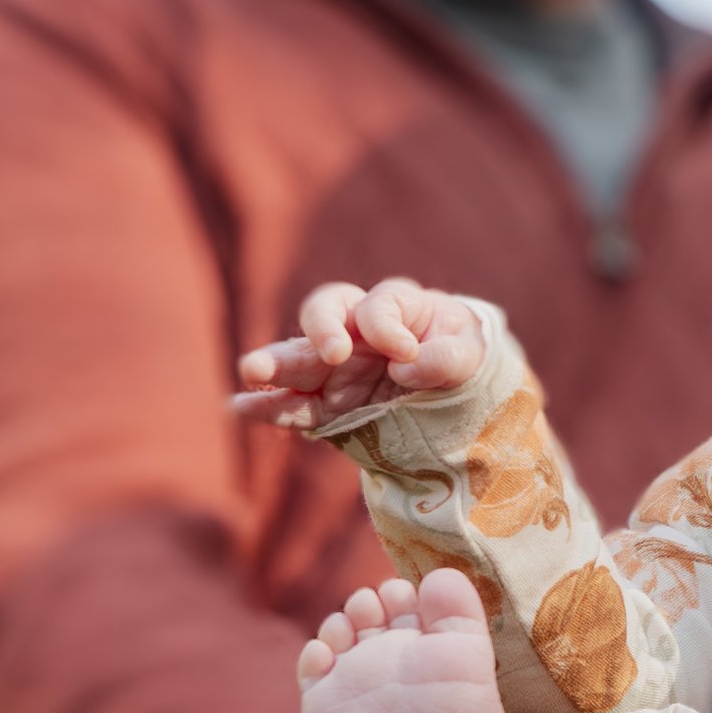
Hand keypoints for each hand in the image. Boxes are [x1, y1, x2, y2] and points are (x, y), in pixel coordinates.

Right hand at [233, 276, 487, 427]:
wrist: (454, 390)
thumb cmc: (459, 354)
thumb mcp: (470, 351)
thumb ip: (448, 355)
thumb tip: (405, 364)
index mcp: (393, 305)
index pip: (376, 306)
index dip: (386, 327)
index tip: (405, 353)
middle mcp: (356, 329)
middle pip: (325, 316)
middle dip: (322, 331)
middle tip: (332, 353)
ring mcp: (336, 367)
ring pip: (299, 358)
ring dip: (276, 365)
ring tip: (252, 372)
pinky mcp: (328, 402)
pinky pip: (294, 402)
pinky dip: (269, 406)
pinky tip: (241, 408)